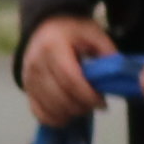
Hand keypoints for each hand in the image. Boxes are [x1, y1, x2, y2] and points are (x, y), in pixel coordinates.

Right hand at [19, 11, 110, 131]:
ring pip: (48, 107)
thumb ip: (108, 54)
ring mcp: (28, 77)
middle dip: (80, 107)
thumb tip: (117, 79)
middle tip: (95, 105)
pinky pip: (37, 111)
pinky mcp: (26, 88)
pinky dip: (53, 118)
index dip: (87, 95)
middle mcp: (36, 64)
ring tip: (82, 107)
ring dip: (69, 114)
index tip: (102, 102)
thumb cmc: (74, 31)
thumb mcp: (95, 35)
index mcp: (54, 48)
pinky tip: (66, 115)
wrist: (46, 25)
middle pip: (59, 97)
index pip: (70, 79)